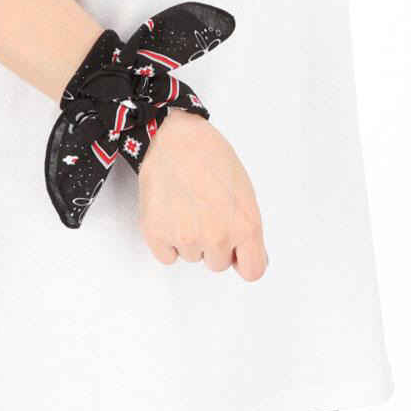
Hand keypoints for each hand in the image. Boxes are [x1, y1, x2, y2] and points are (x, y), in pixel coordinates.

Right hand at [138, 109, 266, 281]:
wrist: (174, 138)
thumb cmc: (210, 157)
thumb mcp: (244, 192)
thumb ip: (248, 228)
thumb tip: (251, 257)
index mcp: (246, 226)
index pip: (252, 271)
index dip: (244, 260)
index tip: (237, 253)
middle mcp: (218, 237)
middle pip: (218, 264)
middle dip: (214, 244)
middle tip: (205, 213)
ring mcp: (186, 238)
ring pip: (192, 257)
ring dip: (190, 240)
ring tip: (186, 207)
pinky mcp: (157, 235)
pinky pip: (167, 257)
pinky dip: (167, 242)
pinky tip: (170, 215)